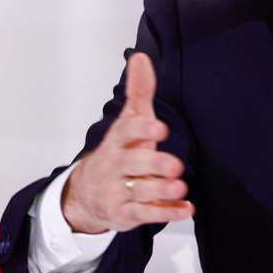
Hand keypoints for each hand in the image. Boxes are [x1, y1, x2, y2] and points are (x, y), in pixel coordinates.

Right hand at [61, 52, 194, 233]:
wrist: (86, 194)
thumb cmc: (118, 153)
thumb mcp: (128, 122)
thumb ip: (138, 92)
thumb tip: (140, 57)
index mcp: (116, 141)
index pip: (125, 132)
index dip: (142, 129)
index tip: (160, 127)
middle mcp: (115, 166)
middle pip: (131, 164)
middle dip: (153, 164)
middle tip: (175, 165)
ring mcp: (118, 192)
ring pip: (139, 192)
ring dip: (161, 190)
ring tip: (181, 187)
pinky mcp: (125, 214)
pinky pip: (146, 215)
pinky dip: (167, 212)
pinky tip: (186, 208)